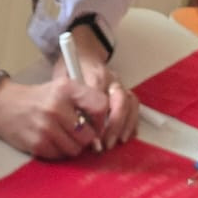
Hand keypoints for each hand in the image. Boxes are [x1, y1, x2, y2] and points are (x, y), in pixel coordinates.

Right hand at [0, 76, 109, 160]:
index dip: (102, 119)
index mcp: (66, 89)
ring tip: (61, 135)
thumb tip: (102, 129)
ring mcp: (46, 128)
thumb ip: (84, 101)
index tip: (95, 123)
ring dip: (72, 146)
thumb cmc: (38, 98)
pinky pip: (60, 156)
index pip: (100, 106)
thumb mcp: (61, 88)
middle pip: (89, 135)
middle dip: (86, 137)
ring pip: (75, 149)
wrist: (4, 106)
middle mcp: (56, 107)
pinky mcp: (38, 144)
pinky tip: (50, 140)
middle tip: (75, 132)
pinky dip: (58, 151)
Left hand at [52, 23, 138, 149]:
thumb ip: (68, 97)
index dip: (98, 119)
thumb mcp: (62, 78)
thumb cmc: (70, 69)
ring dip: (126, 125)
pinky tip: (127, 136)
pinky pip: (135, 106)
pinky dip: (133, 122)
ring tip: (117, 142)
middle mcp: (111, 79)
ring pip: (131, 103)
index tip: (92, 136)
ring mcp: (120, 85)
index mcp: (95, 74)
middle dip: (115, 124)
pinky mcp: (125, 92)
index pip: (100, 97)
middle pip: (120, 100)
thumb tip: (74, 121)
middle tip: (105, 143)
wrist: (83, 54)